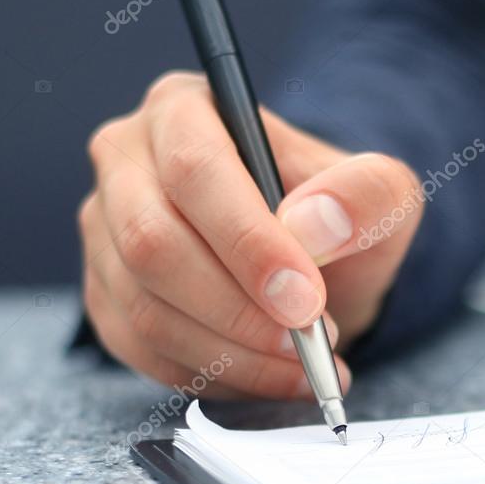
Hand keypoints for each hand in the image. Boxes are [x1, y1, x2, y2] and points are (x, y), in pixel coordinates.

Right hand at [78, 72, 421, 398]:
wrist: (309, 262)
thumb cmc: (334, 215)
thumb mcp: (380, 192)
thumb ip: (365, 194)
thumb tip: (311, 227)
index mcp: (184, 109)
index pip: (194, 169)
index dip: (247, 241)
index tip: (305, 299)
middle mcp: (126, 160)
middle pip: (152, 242)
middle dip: (238, 309)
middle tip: (309, 341)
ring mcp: (105, 230)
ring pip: (143, 306)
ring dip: (230, 353)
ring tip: (303, 365)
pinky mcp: (104, 292)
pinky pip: (138, 348)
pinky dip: (208, 374)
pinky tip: (264, 374)